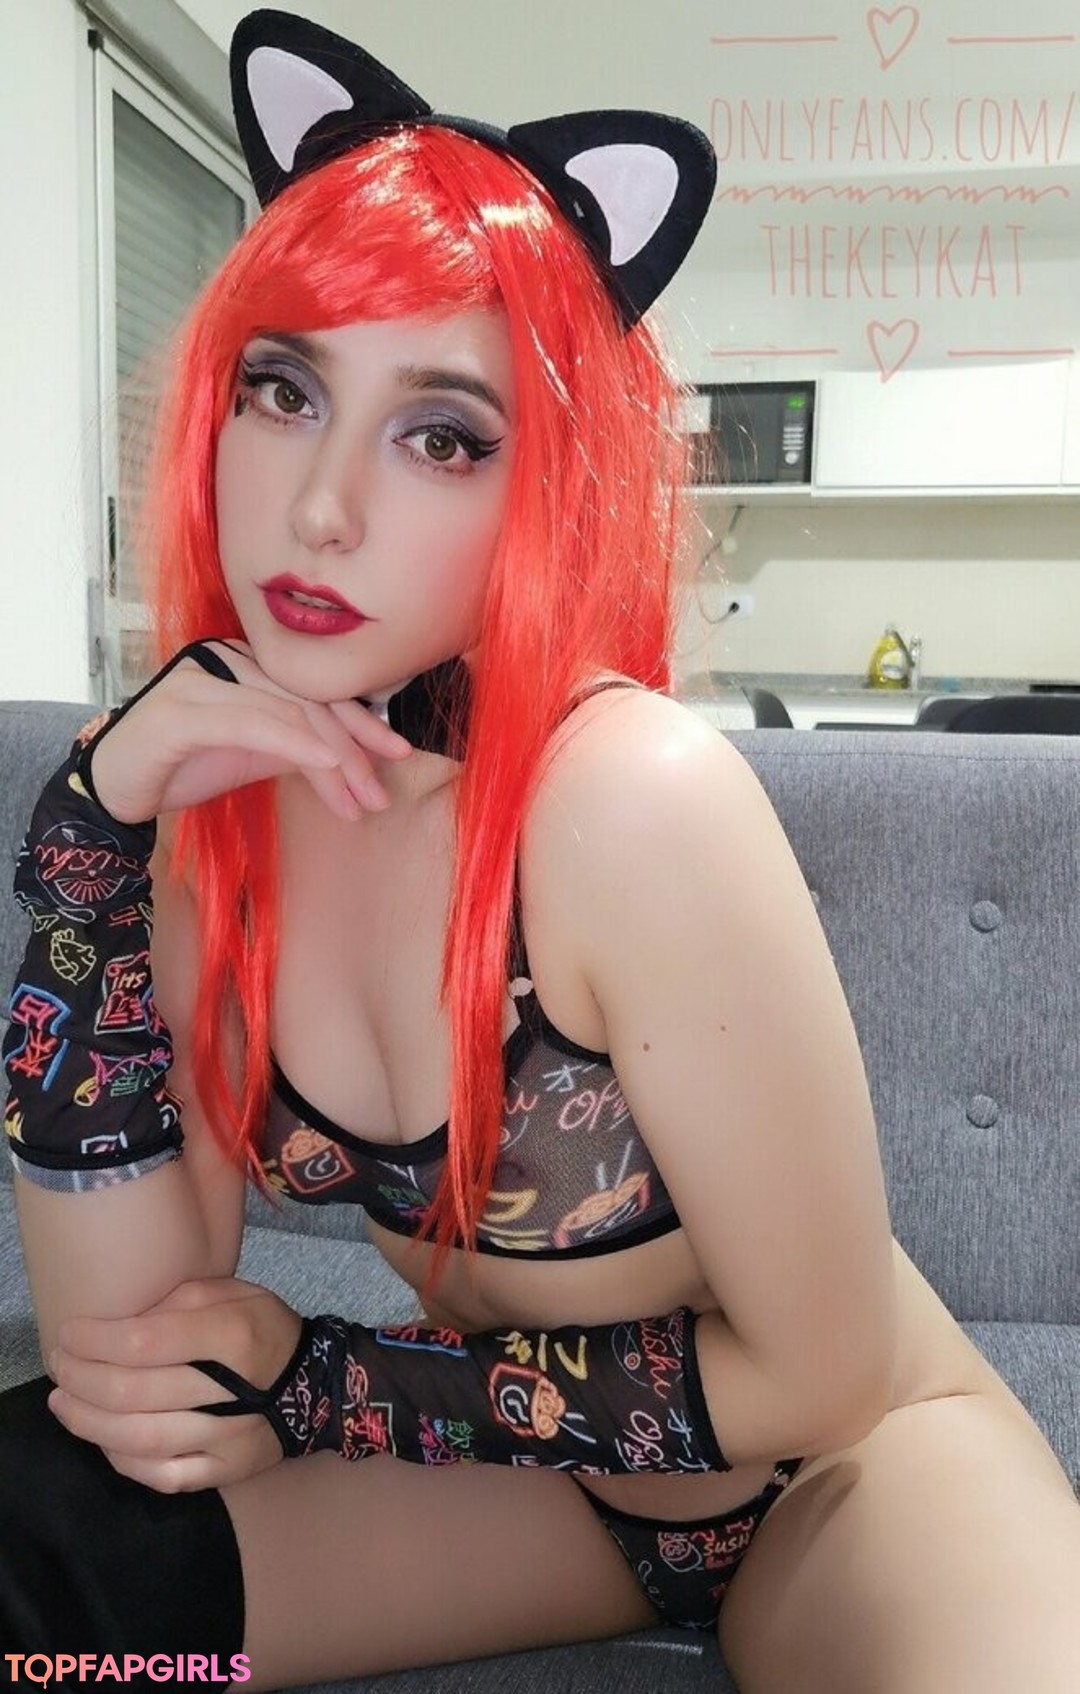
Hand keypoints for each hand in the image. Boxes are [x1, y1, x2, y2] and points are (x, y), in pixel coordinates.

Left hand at [46, 1277, 302, 1492]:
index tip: (69, 1333)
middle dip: (82, 1379)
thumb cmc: (264, 1328)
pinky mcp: (228, 1472)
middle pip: (135, 1392)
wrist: (315, 1383)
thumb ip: (178, 1302)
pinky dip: (124, 1461)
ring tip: (63, 1404)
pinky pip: (165, 1476)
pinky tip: (103, 1441)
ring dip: (90, 1423)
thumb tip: (120, 1321)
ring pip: (142, 1439)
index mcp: (234, 1335)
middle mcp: (232, 1391)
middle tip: (58, 1366)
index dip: (97, 1340)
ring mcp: (230, 1439)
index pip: (147, 1342)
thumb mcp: (233, 1292)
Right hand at [88, 638, 413, 824]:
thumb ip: (300, 745)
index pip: (315, 690)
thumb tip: (356, 757)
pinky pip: (253, 722)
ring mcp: (202, 677)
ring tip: (359, 799)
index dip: (361, 721)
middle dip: (353, 748)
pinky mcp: (181, 707)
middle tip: (380, 793)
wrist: (116, 788)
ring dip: (332, 760)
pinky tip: (327, 767)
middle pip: (308, 700)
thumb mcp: (256, 753)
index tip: (397, 754)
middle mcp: (226, 657)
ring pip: (287, 713)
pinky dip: (296, 744)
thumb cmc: (185, 765)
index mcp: (246, 661)